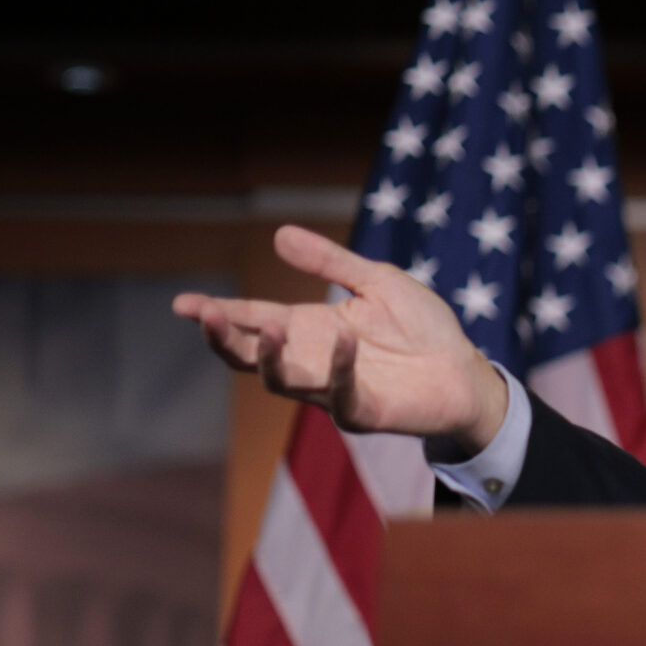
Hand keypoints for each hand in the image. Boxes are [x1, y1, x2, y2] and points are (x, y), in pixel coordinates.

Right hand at [172, 225, 508, 452]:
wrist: (464, 368)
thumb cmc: (421, 327)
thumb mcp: (376, 282)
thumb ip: (331, 263)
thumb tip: (279, 233)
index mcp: (309, 328)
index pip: (252, 319)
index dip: (217, 313)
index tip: (181, 302)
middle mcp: (312, 360)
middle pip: (250, 356)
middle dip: (224, 338)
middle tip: (206, 315)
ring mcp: (332, 389)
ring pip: (281, 382)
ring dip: (270, 357)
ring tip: (269, 328)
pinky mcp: (363, 412)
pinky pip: (340, 398)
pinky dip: (339, 370)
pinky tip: (345, 340)